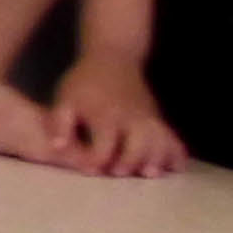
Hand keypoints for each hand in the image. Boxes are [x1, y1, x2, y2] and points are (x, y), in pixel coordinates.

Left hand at [50, 56, 186, 178]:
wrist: (114, 58)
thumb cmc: (84, 83)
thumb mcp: (65, 99)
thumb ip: (59, 124)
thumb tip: (56, 148)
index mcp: (105, 114)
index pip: (103, 142)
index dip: (96, 159)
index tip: (89, 171)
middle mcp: (131, 117)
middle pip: (139, 142)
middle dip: (131, 160)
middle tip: (119, 173)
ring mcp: (148, 117)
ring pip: (160, 140)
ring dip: (158, 159)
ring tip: (150, 174)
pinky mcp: (158, 119)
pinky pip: (173, 136)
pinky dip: (176, 153)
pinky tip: (176, 167)